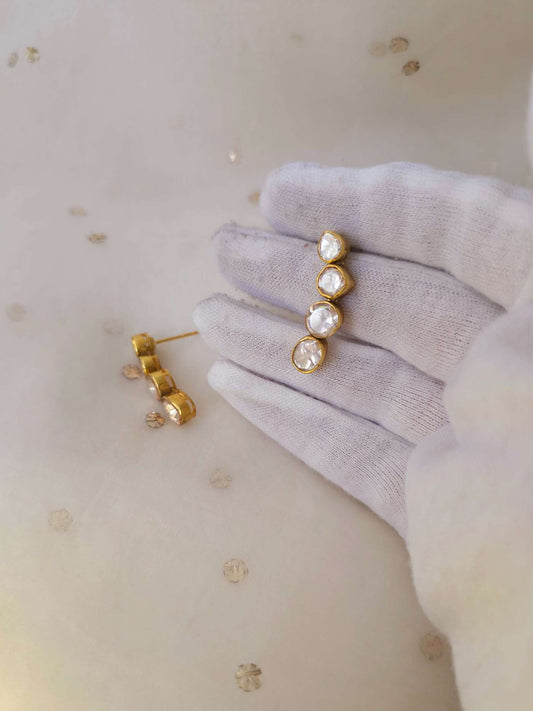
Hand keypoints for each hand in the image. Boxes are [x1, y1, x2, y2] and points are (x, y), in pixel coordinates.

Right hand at [193, 161, 531, 536]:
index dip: (366, 201)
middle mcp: (514, 365)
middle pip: (392, 302)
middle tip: (222, 246)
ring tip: (208, 313)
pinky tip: (237, 388)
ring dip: (281, 344)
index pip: (457, 226)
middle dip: (302, 273)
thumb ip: (504, 236)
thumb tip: (475, 155)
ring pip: (361, 376)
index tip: (281, 192)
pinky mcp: (433, 505)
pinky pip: (355, 453)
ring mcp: (470, 439)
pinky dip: (295, 421)